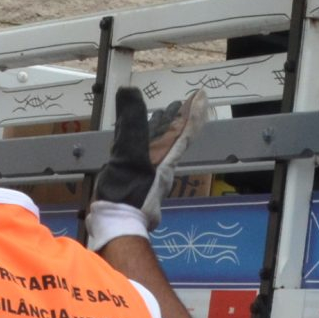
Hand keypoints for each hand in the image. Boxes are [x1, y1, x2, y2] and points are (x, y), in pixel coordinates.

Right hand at [88, 86, 208, 247]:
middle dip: (180, 118)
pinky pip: (148, 158)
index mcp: (166, 159)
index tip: (202, 95)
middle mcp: (163, 168)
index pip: (186, 131)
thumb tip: (131, 91)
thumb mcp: (127, 153)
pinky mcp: (139, 184)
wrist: (116, 225)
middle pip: (176, 139)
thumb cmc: (126, 193)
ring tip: (160, 116)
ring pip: (162, 148)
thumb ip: (131, 124)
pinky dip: (147, 145)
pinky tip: (137, 144)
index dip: (195, 112)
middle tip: (181, 102)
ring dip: (163, 131)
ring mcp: (152, 178)